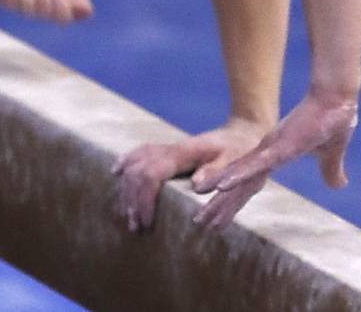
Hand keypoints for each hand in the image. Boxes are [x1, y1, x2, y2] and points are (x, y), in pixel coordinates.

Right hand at [113, 117, 269, 232]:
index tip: (147, 223)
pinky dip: (126, 162)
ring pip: (136, 163)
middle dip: (132, 200)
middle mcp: (172, 149)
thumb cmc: (241, 150)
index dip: (145, 199)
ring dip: (127, 189)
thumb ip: (217, 171)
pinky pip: (141, 153)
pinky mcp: (169, 150)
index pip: (152, 173)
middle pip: (138, 171)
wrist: (243, 133)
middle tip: (136, 227)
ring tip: (128, 216)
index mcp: (184, 153)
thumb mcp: (236, 161)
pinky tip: (117, 172)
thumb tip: (195, 183)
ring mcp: (168, 148)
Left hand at [193, 91, 358, 229]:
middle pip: (240, 184)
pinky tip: (221, 188)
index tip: (220, 216)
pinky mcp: (279, 146)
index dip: (236, 199)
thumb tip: (338, 185)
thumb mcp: (331, 153)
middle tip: (201, 223)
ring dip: (221, 198)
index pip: (252, 182)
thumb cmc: (334, 119)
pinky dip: (238, 175)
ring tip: (201, 215)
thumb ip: (330, 168)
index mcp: (277, 153)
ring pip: (241, 178)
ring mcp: (272, 149)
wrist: (338, 97)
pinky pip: (255, 165)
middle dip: (221, 206)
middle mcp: (268, 152)